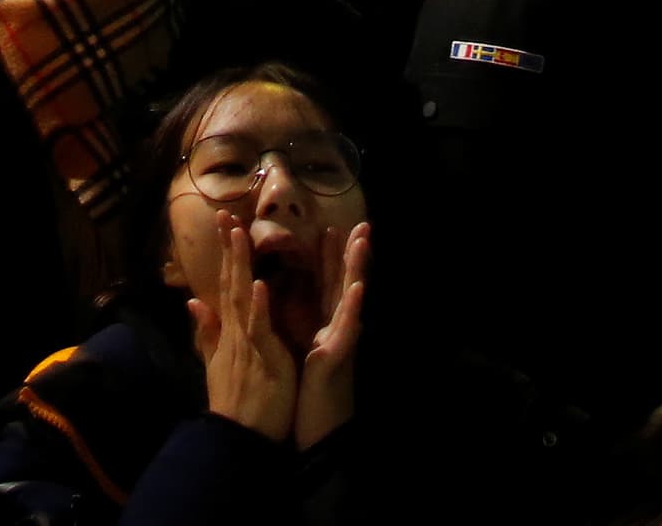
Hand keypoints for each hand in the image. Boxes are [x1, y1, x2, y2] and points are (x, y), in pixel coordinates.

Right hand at [187, 218, 300, 442]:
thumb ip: (207, 331)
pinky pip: (258, 328)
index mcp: (229, 331)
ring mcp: (245, 342)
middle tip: (227, 215)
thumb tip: (193, 301)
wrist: (238, 437)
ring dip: (240, 266)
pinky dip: (257, 307)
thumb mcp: (216, 363)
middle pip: (231, 283)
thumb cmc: (235, 402)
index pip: (226, 285)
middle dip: (230, 249)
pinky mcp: (260, 357)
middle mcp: (234, 331)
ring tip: (238, 235)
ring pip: (242, 297)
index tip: (226, 225)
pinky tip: (257, 284)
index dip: (226, 255)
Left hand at [298, 225, 368, 448]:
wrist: (315, 437)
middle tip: (360, 223)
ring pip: (349, 300)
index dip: (327, 260)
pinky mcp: (337, 359)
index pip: (324, 288)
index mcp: (321, 330)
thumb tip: (298, 315)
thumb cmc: (307, 400)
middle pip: (342, 286)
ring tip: (362, 240)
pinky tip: (359, 288)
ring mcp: (339, 343)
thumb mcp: (300, 361)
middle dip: (351, 255)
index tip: (330, 229)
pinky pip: (347, 330)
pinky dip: (353, 308)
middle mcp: (334, 332)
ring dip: (356, 269)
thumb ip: (301, 336)